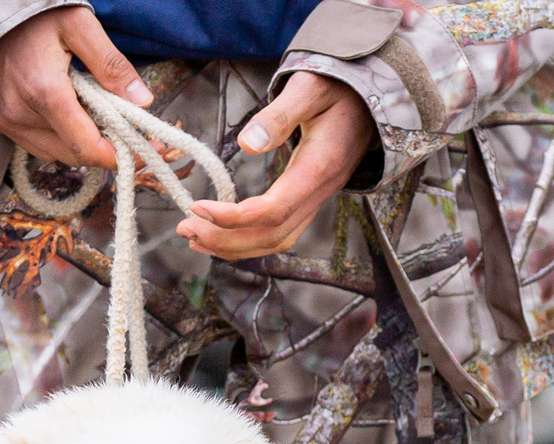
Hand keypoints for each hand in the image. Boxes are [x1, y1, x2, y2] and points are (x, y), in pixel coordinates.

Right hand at [0, 7, 157, 170]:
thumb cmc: (32, 14)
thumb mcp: (79, 25)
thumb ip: (111, 64)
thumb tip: (143, 101)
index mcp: (44, 91)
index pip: (87, 146)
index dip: (119, 155)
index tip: (142, 151)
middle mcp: (20, 114)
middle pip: (74, 154)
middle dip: (103, 148)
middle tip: (126, 131)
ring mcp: (6, 121)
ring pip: (56, 153)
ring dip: (79, 143)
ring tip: (93, 114)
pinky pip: (36, 145)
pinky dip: (57, 137)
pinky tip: (65, 112)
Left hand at [177, 72, 377, 260]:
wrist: (369, 98)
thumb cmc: (337, 87)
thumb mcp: (310, 88)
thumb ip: (280, 114)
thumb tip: (248, 144)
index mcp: (320, 168)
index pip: (274, 209)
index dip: (234, 217)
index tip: (197, 207)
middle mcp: (320, 192)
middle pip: (271, 235)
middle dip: (226, 239)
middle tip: (185, 228)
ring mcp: (316, 200)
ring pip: (274, 241)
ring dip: (233, 246)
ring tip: (193, 237)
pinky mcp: (308, 200)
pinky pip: (278, 233)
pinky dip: (246, 240)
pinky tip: (218, 235)